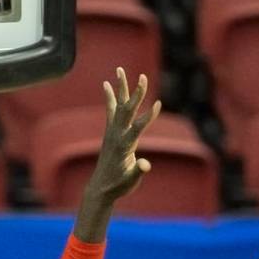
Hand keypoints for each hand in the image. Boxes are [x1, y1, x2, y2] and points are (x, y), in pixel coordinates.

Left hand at [85, 67, 161, 201]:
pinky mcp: (110, 133)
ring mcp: (112, 133)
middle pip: (127, 111)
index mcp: (124, 147)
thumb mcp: (130, 182)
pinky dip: (110, 97)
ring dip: (121, 88)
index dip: (149, 117)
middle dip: (136, 95)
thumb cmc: (118, 186)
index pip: (138, 128)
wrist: (100, 189)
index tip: (158, 104)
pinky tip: (106, 84)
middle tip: (143, 77)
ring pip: (118, 106)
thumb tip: (146, 165)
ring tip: (120, 69)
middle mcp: (117, 136)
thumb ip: (138, 172)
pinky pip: (110, 111)